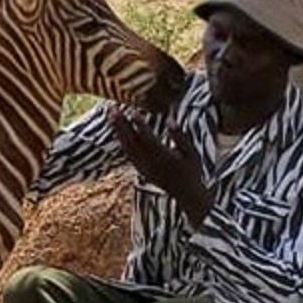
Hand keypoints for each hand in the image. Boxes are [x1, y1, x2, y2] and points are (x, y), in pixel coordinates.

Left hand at [107, 107, 210, 227]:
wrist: (185, 193)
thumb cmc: (191, 170)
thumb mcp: (191, 152)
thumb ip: (180, 136)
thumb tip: (170, 120)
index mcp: (164, 158)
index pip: (149, 139)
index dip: (140, 126)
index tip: (133, 111)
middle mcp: (150, 163)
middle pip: (132, 142)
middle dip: (121, 124)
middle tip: (112, 109)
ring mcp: (143, 167)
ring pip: (127, 147)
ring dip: (117, 130)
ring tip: (111, 113)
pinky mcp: (140, 169)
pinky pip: (127, 152)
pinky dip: (121, 139)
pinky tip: (116, 128)